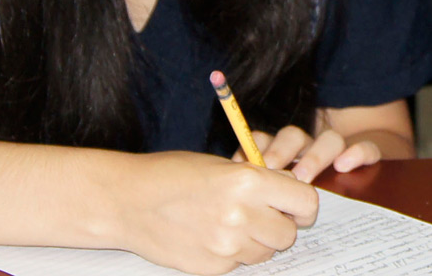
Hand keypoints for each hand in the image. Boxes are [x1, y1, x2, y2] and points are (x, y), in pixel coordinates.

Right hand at [109, 151, 318, 274]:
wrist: (127, 201)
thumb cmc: (172, 174)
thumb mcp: (222, 165)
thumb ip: (260, 181)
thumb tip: (291, 194)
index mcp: (248, 181)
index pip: (304, 202)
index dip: (302, 204)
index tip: (294, 205)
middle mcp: (242, 215)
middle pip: (289, 233)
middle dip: (279, 224)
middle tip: (260, 214)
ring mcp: (226, 246)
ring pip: (266, 252)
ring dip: (257, 241)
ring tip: (229, 223)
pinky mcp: (212, 268)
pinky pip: (240, 265)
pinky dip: (233, 253)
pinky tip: (209, 236)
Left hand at [242, 126, 382, 182]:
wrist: (356, 193)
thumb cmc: (296, 205)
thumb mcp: (273, 193)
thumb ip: (256, 185)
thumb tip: (236, 178)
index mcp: (282, 153)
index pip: (265, 138)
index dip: (256, 147)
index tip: (245, 164)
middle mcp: (309, 150)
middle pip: (295, 136)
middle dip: (283, 151)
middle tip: (274, 172)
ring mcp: (337, 153)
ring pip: (330, 139)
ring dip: (315, 155)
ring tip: (304, 178)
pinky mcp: (365, 157)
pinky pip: (368, 148)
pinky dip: (357, 153)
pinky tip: (344, 166)